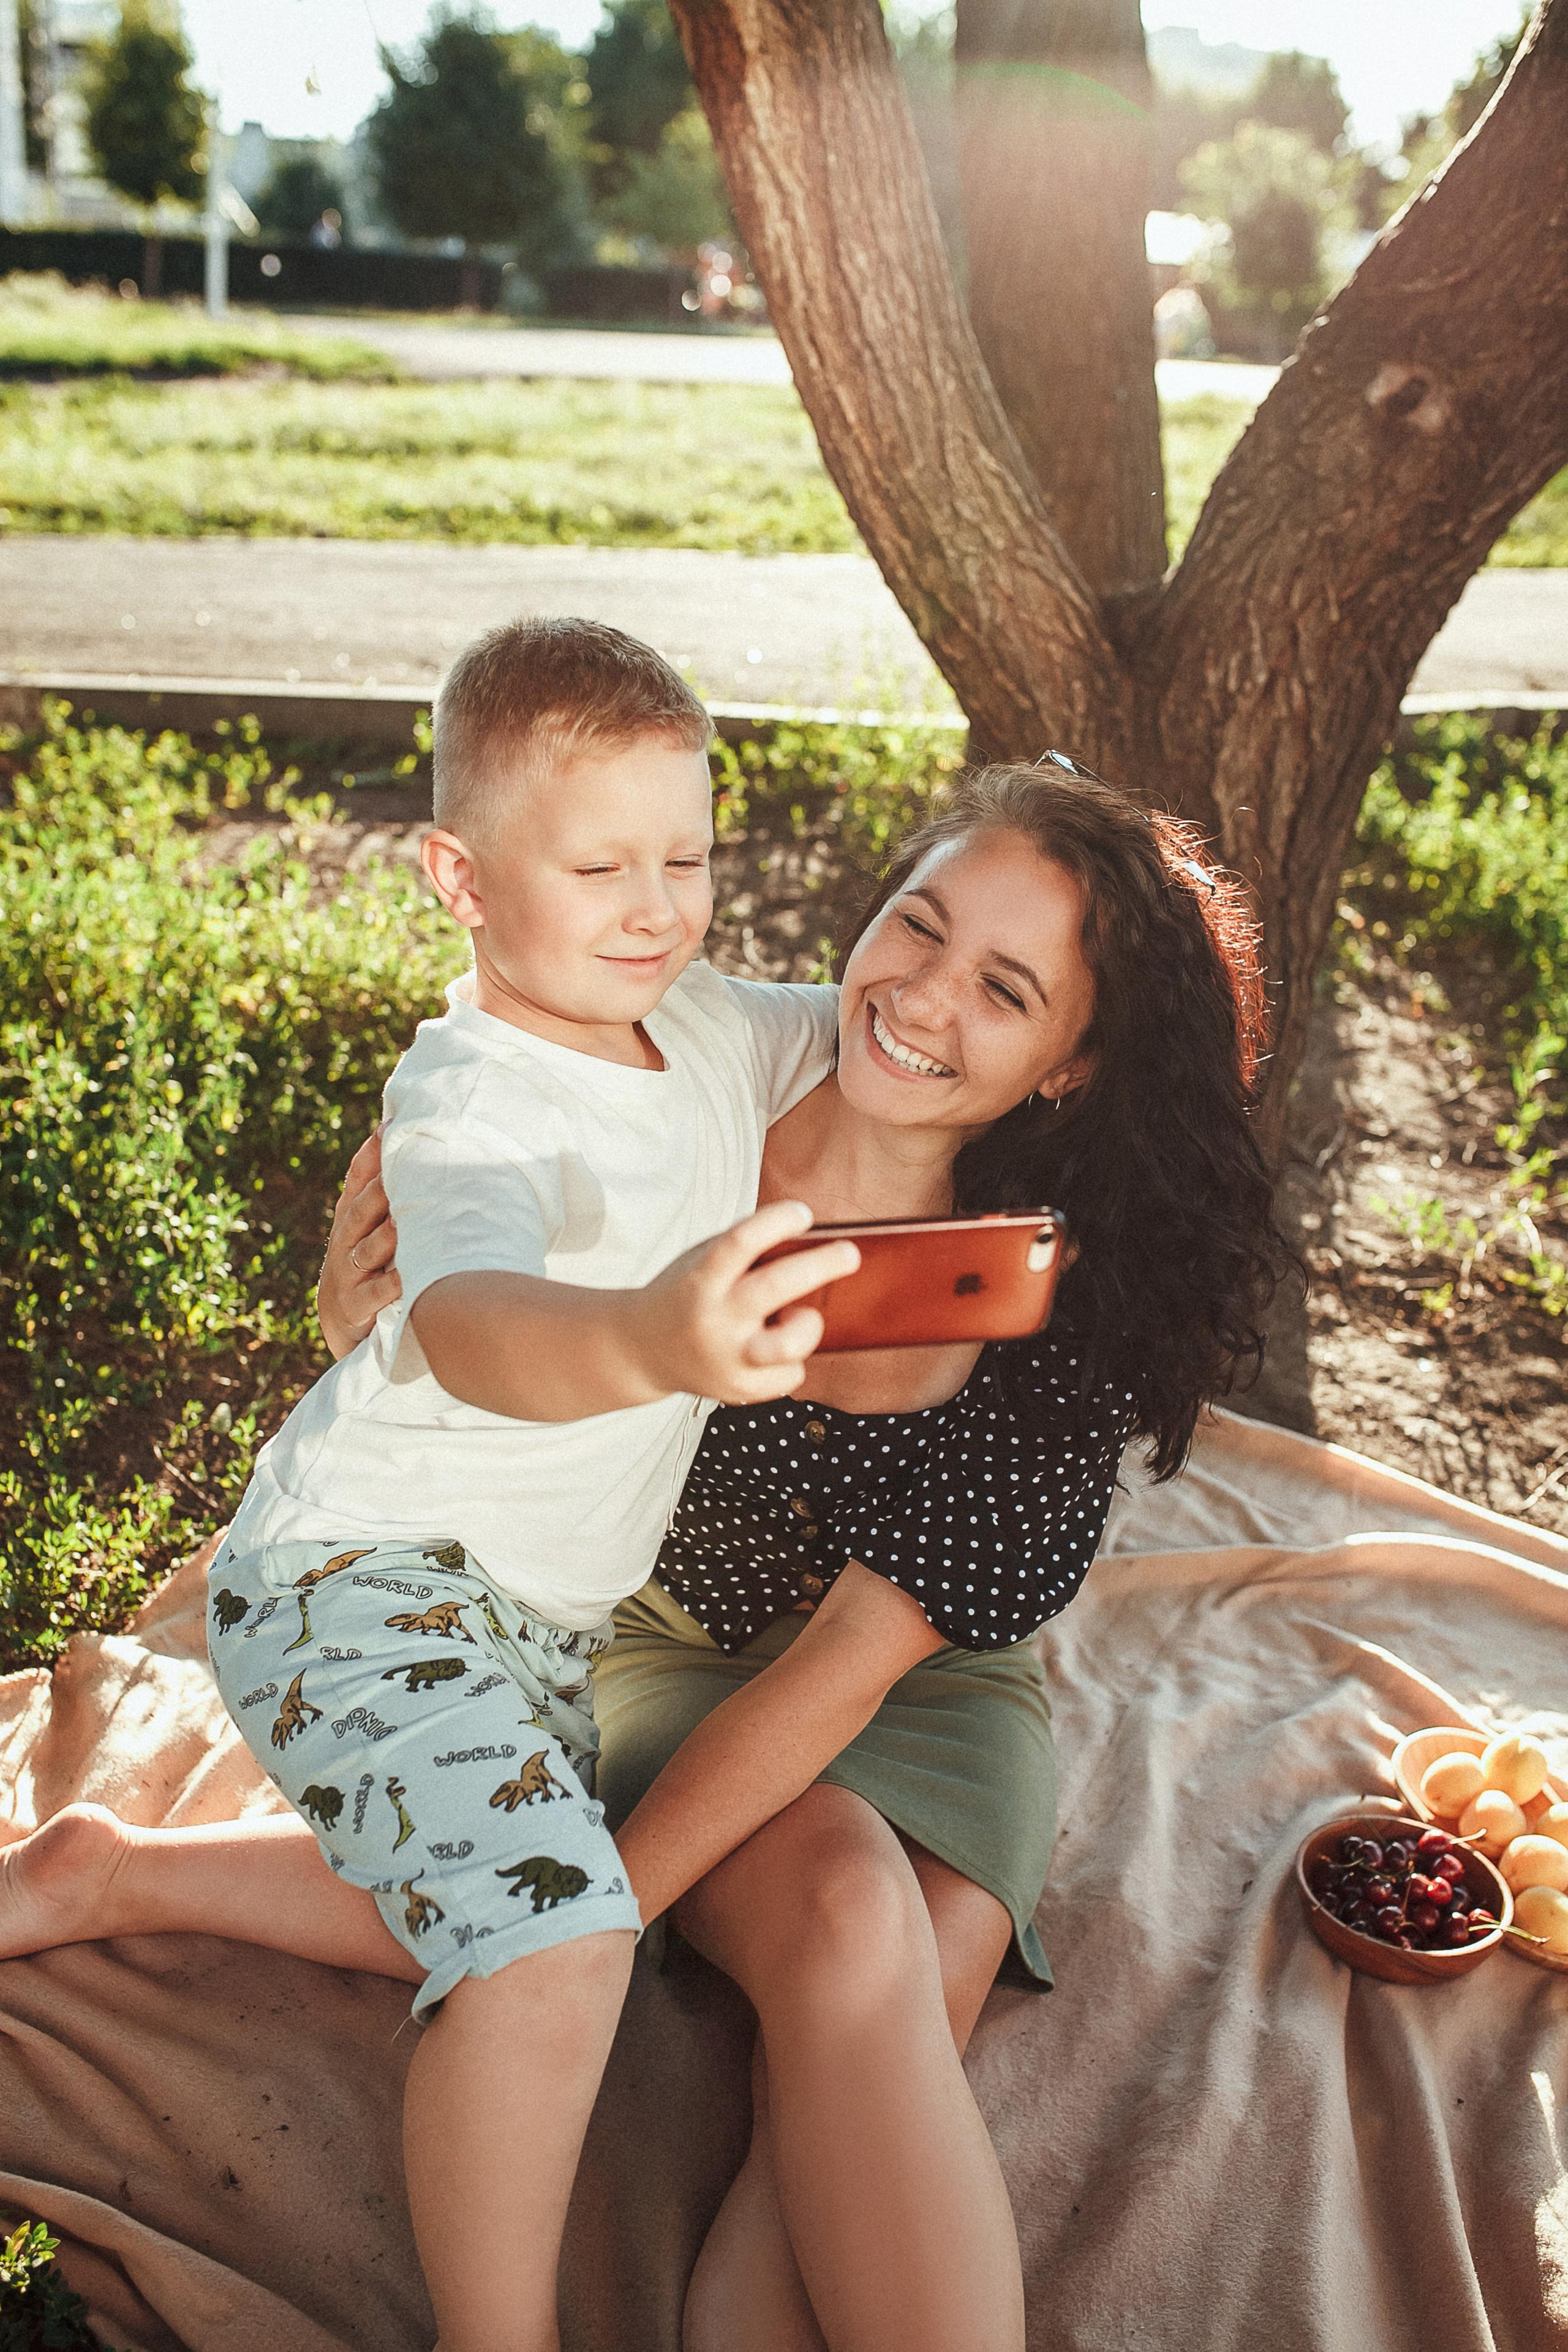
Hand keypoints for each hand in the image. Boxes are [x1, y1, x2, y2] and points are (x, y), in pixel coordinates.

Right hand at [317, 1129, 400, 1360]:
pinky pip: (376, 1293)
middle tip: (402, 1167)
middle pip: (362, 1209)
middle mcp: (345, 1240)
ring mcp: (348, 1273)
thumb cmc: (366, 1264)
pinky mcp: (356, 1306)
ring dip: (387, 1234)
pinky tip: (410, 1276)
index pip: (357, 1179)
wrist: (341, 1323)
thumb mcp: (366, 1227)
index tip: (389, 1126)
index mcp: (351, 1217)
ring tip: (405, 1218)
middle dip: (379, 1188)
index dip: (371, 1154)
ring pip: (370, 1248)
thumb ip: (383, 1192)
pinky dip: (393, 1284)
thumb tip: (405, 1140)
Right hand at [625, 1200, 858, 1406]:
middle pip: (774, 1287)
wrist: (643, 1351)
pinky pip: (793, 1373)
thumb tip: (809, 1237)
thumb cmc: (688, 1295)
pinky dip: (792, 1356)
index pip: (740, 1242)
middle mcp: (714, 1320)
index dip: (776, 1222)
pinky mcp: (741, 1390)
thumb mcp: (701, 1261)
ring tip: (796, 1316)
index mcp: (701, 1279)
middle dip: (821, 1266)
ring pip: (791, 1344)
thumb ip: (743, 1249)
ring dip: (808, 1324)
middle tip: (850, 1254)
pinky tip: (767, 1349)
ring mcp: (728, 1359)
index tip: (804, 1213)